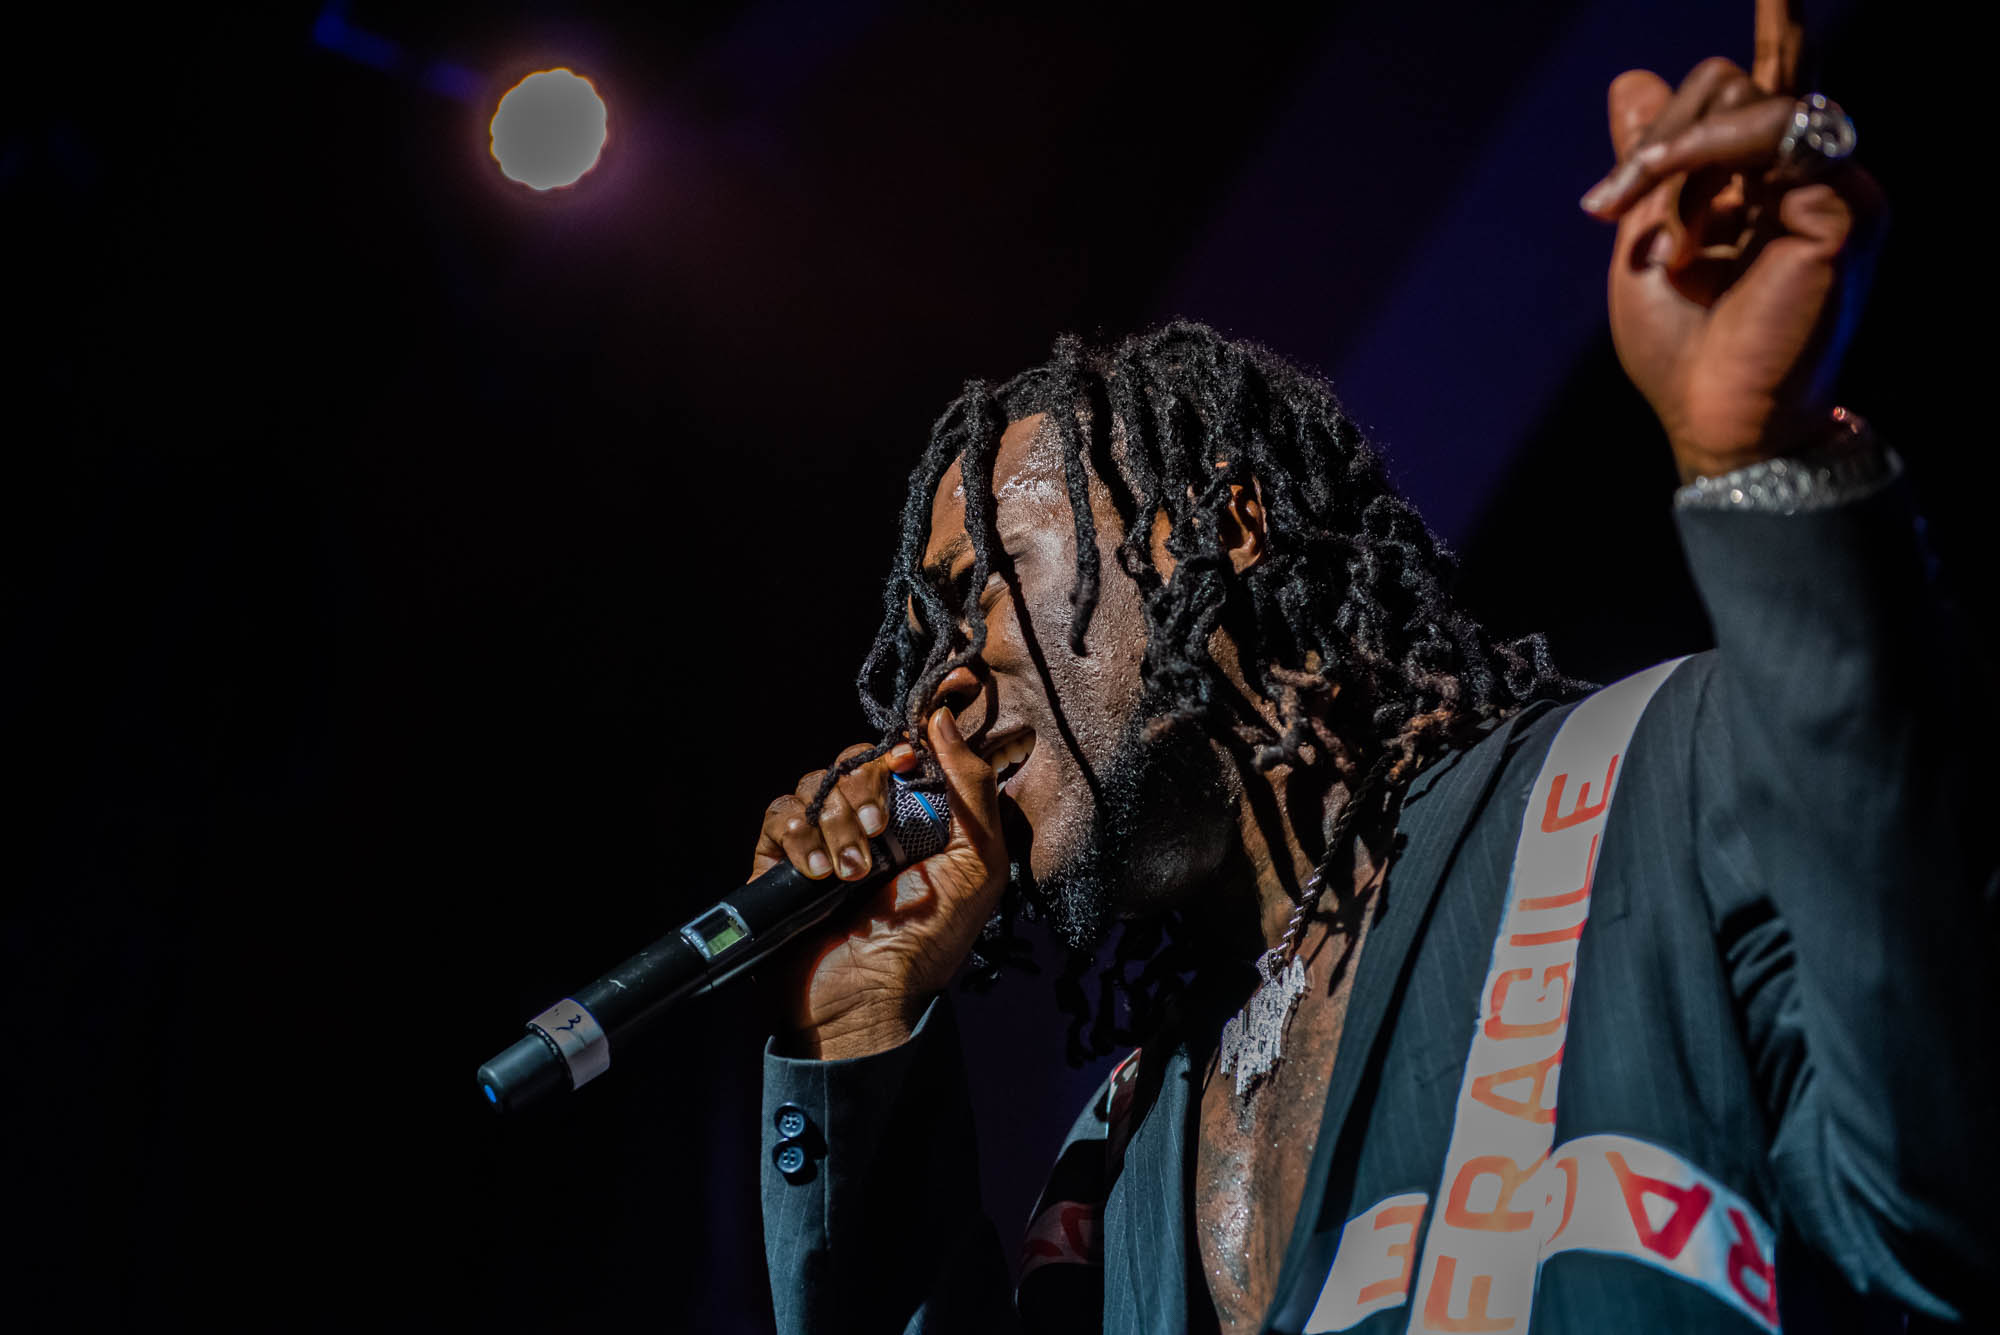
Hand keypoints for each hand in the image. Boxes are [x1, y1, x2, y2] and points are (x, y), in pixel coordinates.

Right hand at [751, 708, 1008, 1059]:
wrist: (864, 999)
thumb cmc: (928, 942)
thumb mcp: (976, 865)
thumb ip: (971, 789)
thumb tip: (944, 720)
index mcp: (918, 817)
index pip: (908, 752)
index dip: (912, 729)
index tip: (922, 727)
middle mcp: (869, 821)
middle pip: (856, 761)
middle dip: (866, 790)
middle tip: (879, 833)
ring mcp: (823, 838)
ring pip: (815, 784)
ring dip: (835, 824)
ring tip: (851, 873)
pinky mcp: (781, 859)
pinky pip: (779, 815)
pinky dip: (798, 838)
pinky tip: (817, 874)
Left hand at [1580, 0, 1883, 480]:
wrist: (1707, 415)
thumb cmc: (1680, 345)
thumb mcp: (1645, 234)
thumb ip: (1651, 161)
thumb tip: (1634, 78)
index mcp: (1764, 179)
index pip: (1756, 83)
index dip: (1764, 34)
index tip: (1758, 5)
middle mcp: (1806, 176)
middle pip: (1738, 82)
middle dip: (1664, 132)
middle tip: (1614, 197)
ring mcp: (1833, 189)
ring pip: (1759, 102)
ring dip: (1681, 152)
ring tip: (1639, 214)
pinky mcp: (1846, 210)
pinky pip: (1781, 143)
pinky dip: (1713, 173)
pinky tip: (1688, 238)